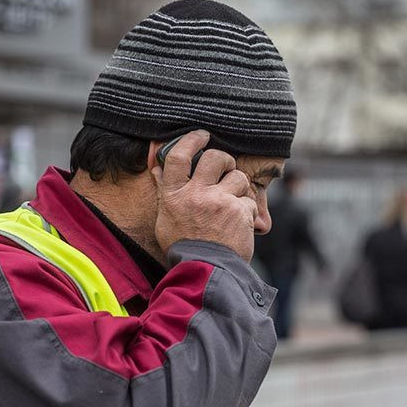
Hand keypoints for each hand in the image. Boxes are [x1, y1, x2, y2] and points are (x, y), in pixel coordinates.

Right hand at [153, 130, 256, 261]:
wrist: (205, 271)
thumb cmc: (183, 246)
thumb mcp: (165, 219)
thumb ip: (165, 192)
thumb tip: (157, 169)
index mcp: (174, 195)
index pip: (179, 156)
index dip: (192, 140)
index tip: (202, 135)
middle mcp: (196, 195)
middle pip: (215, 158)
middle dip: (225, 160)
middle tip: (227, 168)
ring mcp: (219, 202)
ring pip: (238, 177)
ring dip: (239, 188)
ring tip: (232, 204)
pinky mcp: (239, 212)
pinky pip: (249, 201)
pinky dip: (247, 212)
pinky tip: (238, 225)